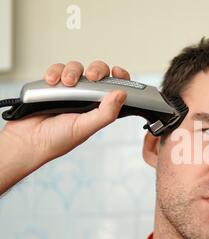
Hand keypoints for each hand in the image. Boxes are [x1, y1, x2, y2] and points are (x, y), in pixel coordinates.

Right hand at [0, 60, 129, 165]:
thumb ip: (106, 113)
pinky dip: (55, 72)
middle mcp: (86, 98)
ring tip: (66, 83)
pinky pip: (57, 70)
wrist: (27, 140)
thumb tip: (122, 94)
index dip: (120, 78)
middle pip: (98, 73)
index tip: (117, 72)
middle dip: (96, 70)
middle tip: (92, 77)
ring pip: (77, 68)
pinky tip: (52, 82)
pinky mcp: (52, 86)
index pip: (116, 89)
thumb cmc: (57, 140)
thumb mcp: (86, 128)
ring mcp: (69, 91)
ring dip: (72, 71)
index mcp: (99, 109)